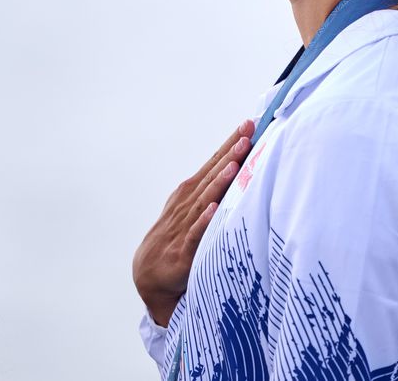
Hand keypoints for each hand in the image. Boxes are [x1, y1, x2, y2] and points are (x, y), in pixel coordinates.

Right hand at [132, 118, 255, 325]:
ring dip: (219, 182)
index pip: (215, 161)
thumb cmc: (178, 232)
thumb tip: (242, 162)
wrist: (149, 272)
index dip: (230, 143)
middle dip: (230, 155)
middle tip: (246, 136)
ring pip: (205, 200)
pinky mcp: (184, 251)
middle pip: (212, 175)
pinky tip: (214, 210)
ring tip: (234, 165)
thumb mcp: (194, 205)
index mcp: (192, 190)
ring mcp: (185, 225)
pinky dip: (204, 222)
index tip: (248, 124)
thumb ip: (215, 185)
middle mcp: (188, 202)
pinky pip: (196, 234)